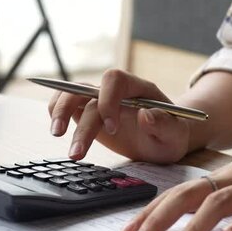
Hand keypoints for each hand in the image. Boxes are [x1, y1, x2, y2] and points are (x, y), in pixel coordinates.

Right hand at [48, 69, 189, 162]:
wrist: (162, 139)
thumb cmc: (170, 134)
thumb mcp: (175, 134)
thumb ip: (165, 124)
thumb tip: (145, 115)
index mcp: (138, 88)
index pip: (115, 81)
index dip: (108, 101)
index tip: (112, 129)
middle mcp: (114, 90)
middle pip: (87, 91)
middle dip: (79, 119)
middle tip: (76, 150)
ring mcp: (98, 100)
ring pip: (70, 94)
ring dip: (60, 112)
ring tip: (57, 135)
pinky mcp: (86, 111)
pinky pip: (65, 103)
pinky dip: (56, 112)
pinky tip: (58, 130)